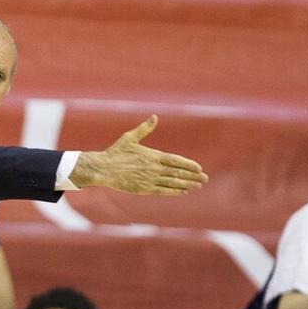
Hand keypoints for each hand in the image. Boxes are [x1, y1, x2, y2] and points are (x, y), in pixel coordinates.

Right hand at [70, 116, 207, 194]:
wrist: (103, 169)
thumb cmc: (115, 153)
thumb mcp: (130, 138)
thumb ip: (144, 128)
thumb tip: (154, 117)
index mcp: (152, 155)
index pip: (175, 160)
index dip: (188, 164)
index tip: (199, 168)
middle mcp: (153, 168)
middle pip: (177, 172)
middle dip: (192, 176)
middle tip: (204, 179)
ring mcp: (149, 179)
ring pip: (172, 182)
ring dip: (186, 184)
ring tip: (197, 186)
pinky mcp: (143, 189)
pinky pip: (162, 191)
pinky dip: (174, 191)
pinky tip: (183, 192)